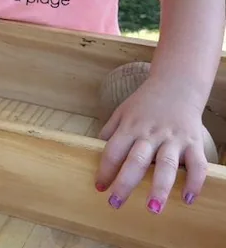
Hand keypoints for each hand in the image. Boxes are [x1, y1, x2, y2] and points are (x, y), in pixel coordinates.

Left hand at [96, 76, 208, 212]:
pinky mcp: (193, 141)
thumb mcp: (123, 111)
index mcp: (130, 127)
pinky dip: (194, 182)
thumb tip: (96, 148)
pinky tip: (187, 198)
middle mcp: (149, 134)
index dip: (105, 170)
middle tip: (115, 204)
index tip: (99, 187)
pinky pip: (196, 164)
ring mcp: (172, 138)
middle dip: (125, 183)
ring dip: (159, 187)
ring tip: (153, 208)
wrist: (176, 84)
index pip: (113, 151)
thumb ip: (111, 130)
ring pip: (165, 164)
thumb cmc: (146, 102)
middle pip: (135, 160)